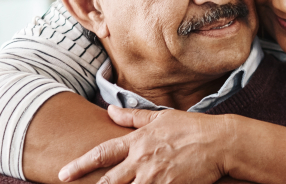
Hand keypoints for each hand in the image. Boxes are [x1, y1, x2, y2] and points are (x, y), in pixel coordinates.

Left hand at [58, 106, 240, 182]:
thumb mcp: (161, 117)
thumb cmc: (192, 128)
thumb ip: (133, 116)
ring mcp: (156, 177)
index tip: (63, 174)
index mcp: (138, 141)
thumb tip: (109, 110)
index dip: (80, 164)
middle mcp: (142, 160)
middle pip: (109, 181)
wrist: (221, 143)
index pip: (102, 153)